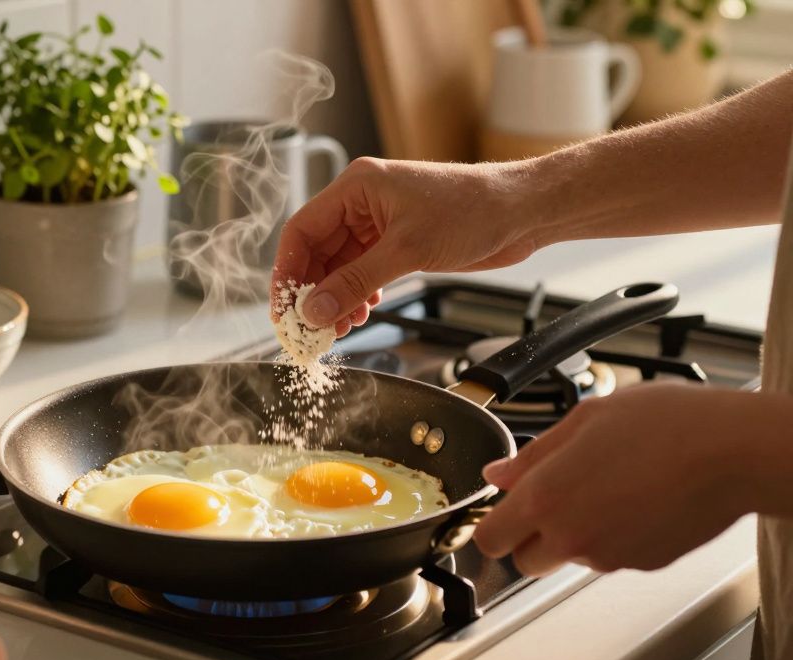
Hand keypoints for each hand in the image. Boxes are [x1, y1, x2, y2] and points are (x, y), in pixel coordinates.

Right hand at [272, 157, 543, 333]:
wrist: (521, 212)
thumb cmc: (473, 209)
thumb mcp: (407, 251)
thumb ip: (355, 282)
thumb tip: (314, 310)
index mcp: (357, 187)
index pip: (301, 230)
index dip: (287, 271)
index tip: (284, 307)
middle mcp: (362, 203)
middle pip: (316, 252)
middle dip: (311, 292)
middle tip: (309, 328)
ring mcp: (379, 224)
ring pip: (338, 266)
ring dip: (334, 298)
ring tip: (336, 328)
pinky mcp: (397, 243)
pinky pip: (361, 272)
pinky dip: (356, 295)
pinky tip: (360, 314)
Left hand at [473, 383, 778, 575]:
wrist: (734, 451)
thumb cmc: (667, 424)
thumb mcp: (585, 419)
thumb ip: (533, 454)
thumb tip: (498, 473)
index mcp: (545, 497)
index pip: (489, 539)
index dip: (490, 525)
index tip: (499, 511)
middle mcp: (571, 535)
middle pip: (524, 561)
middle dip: (528, 537)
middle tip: (551, 500)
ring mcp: (608, 555)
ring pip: (568, 559)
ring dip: (572, 535)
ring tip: (604, 488)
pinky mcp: (642, 564)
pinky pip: (609, 557)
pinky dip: (612, 537)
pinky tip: (633, 500)